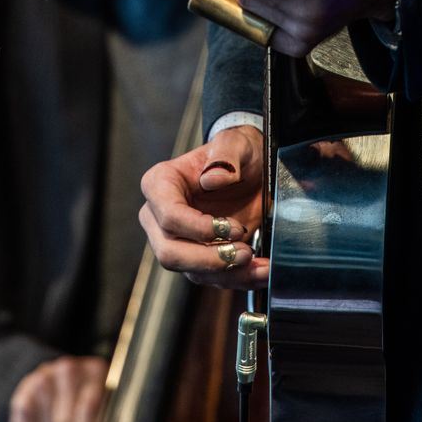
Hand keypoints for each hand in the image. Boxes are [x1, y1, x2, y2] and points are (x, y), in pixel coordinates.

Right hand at [139, 125, 266, 288]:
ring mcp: (176, 240)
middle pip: (171, 252)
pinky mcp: (196, 257)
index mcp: (160, 183)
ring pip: (192, 272)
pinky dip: (238, 279)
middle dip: (209, 260)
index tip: (234, 228)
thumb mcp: (236, 143)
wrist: (250, 169)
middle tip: (244, 253)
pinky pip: (211, 277)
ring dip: (229, 274)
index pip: (169, 216)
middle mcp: (159, 216)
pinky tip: (261, 271)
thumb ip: (226, 154)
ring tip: (261, 266)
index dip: (199, 228)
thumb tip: (212, 180)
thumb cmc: (235, 153)